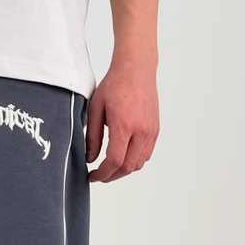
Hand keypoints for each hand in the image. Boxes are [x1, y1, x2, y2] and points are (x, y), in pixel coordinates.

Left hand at [86, 57, 159, 182]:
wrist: (136, 68)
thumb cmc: (115, 84)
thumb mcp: (96, 110)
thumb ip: (92, 137)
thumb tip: (90, 158)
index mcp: (124, 125)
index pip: (115, 161)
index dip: (102, 174)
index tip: (92, 176)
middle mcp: (141, 131)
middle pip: (127, 167)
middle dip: (112, 176)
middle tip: (99, 176)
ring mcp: (151, 131)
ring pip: (138, 163)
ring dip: (123, 170)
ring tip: (109, 167)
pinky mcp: (155, 129)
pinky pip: (146, 154)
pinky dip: (134, 161)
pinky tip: (123, 156)